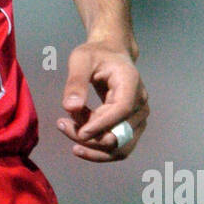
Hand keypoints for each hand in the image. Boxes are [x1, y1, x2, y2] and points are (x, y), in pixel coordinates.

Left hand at [56, 39, 148, 161]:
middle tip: (62, 124)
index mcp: (131, 82)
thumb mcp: (81, 59)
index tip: (79, 132)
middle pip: (120, 133)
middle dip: (90, 138)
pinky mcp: (133, 127)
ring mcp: (139, 118)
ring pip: (120, 147)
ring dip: (92, 147)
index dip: (101, 125)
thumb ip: (76, 81)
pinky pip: (118, 148)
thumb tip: (70, 107)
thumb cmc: (96, 54)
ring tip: (67, 129)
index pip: (121, 110)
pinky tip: (77, 138)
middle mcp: (140, 103)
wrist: (112, 55)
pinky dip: (97, 148)